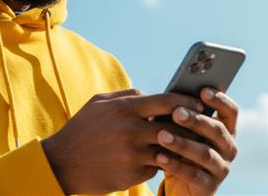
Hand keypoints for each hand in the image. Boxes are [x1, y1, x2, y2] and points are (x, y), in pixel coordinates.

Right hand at [41, 88, 204, 194]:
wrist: (64, 163)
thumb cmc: (83, 129)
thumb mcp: (99, 103)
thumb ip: (126, 95)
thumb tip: (149, 94)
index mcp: (124, 108)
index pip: (167, 101)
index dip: (187, 102)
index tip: (199, 104)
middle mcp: (131, 130)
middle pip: (175, 126)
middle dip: (191, 126)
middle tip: (203, 125)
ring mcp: (133, 153)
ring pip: (170, 148)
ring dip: (180, 146)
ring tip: (191, 143)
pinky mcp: (134, 174)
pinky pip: (157, 166)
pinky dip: (161, 162)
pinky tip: (162, 159)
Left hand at [154, 88, 238, 195]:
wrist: (181, 187)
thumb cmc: (180, 150)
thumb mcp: (182, 132)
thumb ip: (181, 116)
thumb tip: (167, 98)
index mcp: (225, 130)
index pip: (231, 112)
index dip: (220, 100)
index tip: (203, 91)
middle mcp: (228, 148)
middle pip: (217, 130)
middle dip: (196, 120)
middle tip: (176, 112)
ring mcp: (221, 169)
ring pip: (205, 154)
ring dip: (183, 143)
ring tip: (161, 135)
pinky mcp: (210, 187)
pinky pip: (194, 175)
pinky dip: (176, 165)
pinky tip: (159, 157)